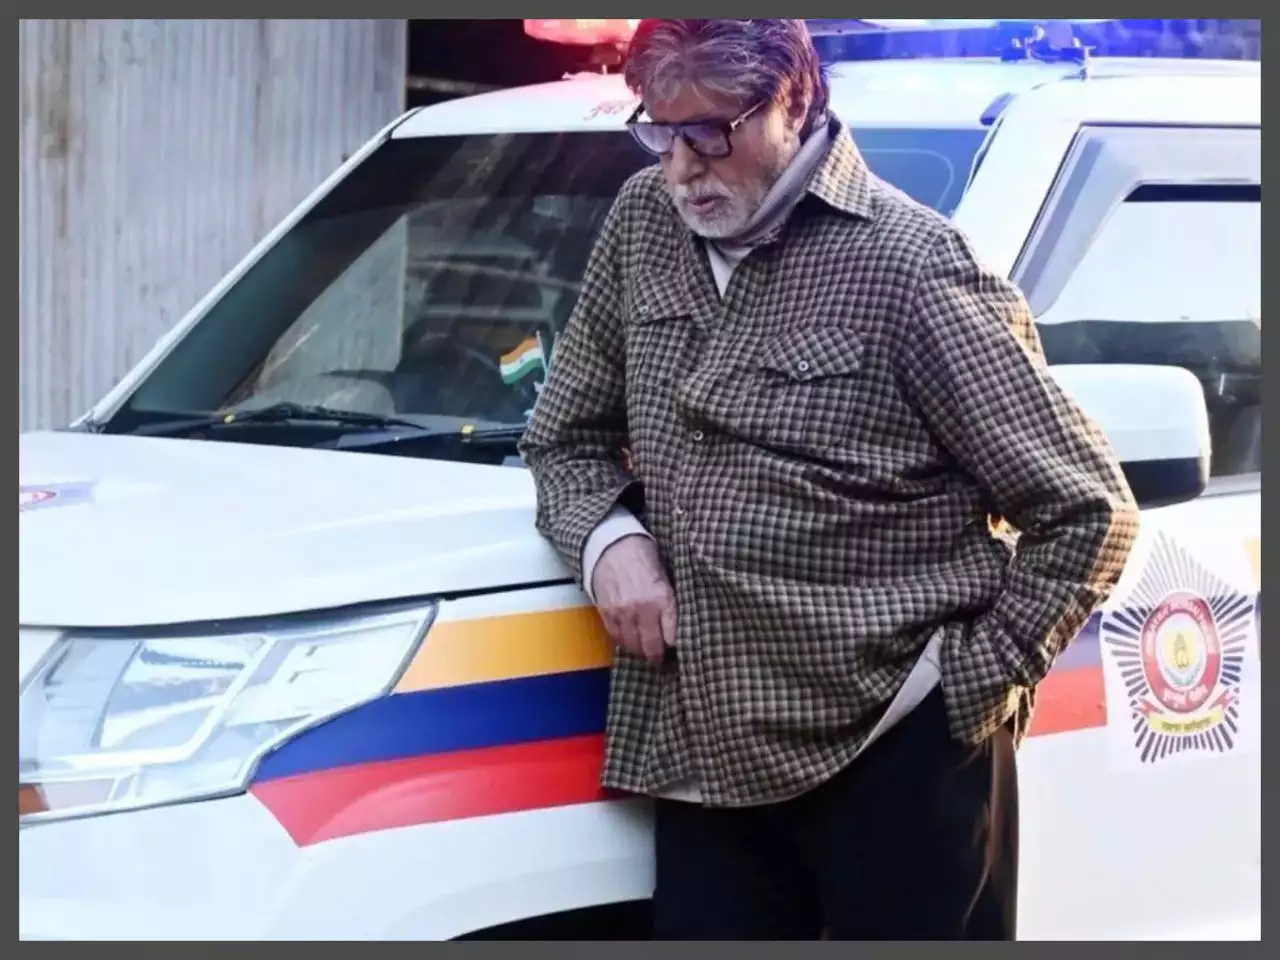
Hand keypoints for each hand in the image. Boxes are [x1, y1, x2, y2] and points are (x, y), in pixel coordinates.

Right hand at [592, 535, 675, 663]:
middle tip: (662, 658)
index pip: (672, 637)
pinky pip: (617, 639)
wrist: (612, 545)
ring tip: (647, 652)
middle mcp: (642, 609)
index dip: (676, 647)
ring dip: (641, 652)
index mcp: (662, 598)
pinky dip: (625, 644)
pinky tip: (632, 642)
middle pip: (652, 647)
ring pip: (633, 647)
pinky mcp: (606, 614)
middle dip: (658, 656)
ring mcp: (622, 613)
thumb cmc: (644, 557)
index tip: (679, 650)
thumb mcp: (666, 576)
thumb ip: (670, 602)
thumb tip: (680, 626)